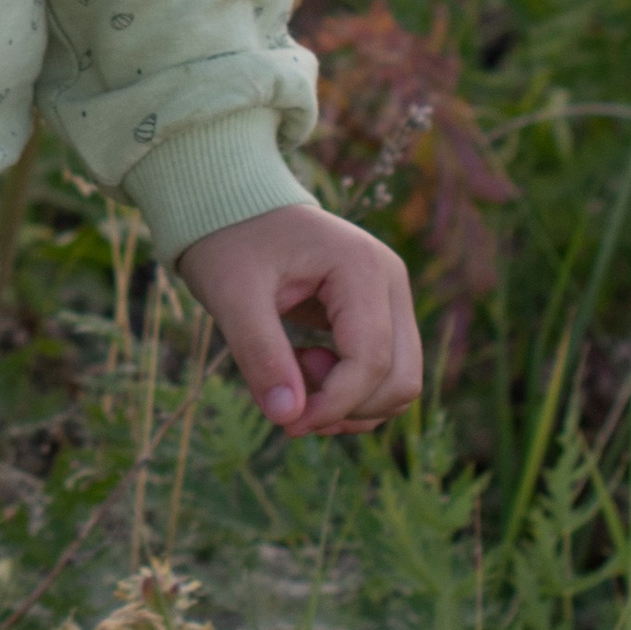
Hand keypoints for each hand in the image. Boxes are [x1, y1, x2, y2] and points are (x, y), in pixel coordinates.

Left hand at [174, 204, 421, 439]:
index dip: (334, 404)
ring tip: (292, 377)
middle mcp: (390, 281)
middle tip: (288, 404)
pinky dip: (350, 392)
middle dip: (348, 410)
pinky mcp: (379, 313)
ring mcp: (390, 297)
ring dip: (351, 405)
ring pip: (400, 382)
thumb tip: (288, 418)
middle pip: (401, 378)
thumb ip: (260, 354)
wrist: (233, 206)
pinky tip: (304, 370)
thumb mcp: (231, 295)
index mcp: (361, 267)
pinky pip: (384, 372)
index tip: (286, 423)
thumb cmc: (229, 242)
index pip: (372, 360)